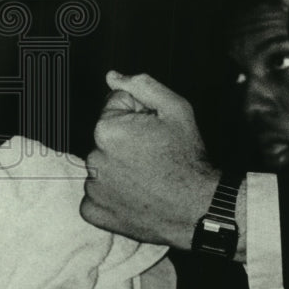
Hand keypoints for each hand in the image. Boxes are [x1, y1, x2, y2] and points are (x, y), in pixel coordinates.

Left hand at [81, 71, 217, 248]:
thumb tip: (113, 76)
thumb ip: (142, 85)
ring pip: (103, 164)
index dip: (139, 116)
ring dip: (119, 167)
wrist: (197, 207)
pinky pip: (97, 194)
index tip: (156, 134)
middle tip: (155, 155)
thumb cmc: (188, 157)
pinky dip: (113, 194)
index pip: (115, 107)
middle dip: (127, 140)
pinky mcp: (93, 211)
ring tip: (149, 176)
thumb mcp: (176, 109)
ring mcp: (91, 188)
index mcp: (107, 130)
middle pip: (107, 137)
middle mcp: (92, 158)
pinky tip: (136, 194)